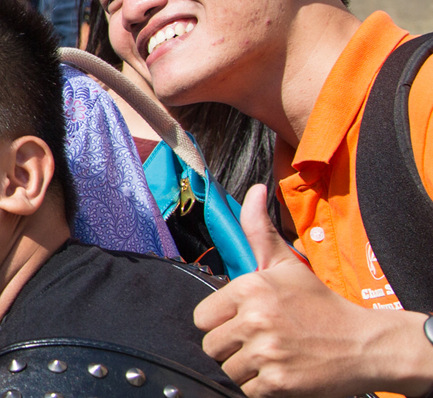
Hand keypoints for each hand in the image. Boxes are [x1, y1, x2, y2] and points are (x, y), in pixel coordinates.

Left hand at [194, 184, 432, 397]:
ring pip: (227, 368)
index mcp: (251, 288)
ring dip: (247, 367)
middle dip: (233, 346)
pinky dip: (262, 386)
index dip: (222, 322)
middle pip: (212, 345)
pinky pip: (246, 388)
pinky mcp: (276, 382)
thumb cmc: (321, 305)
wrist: (365, 344)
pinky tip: (283, 371)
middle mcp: (255, 318)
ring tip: (275, 355)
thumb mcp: (287, 265)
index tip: (246, 321)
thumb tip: (254, 191)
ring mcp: (266, 352)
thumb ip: (259, 231)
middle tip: (264, 340)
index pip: (202, 317)